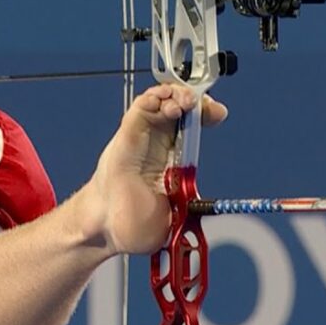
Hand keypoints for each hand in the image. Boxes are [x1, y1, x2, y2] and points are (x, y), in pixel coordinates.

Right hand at [84, 83, 227, 253]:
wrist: (108, 229)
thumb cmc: (133, 224)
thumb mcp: (176, 219)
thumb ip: (194, 211)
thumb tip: (209, 209)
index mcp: (172, 160)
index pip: (192, 126)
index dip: (206, 115)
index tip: (218, 114)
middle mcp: (157, 144)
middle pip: (179, 107)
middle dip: (194, 99)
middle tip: (202, 105)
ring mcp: (141, 138)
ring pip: (160, 102)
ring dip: (175, 95)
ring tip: (184, 104)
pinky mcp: (126, 136)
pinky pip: (139, 109)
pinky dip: (152, 99)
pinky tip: (162, 101)